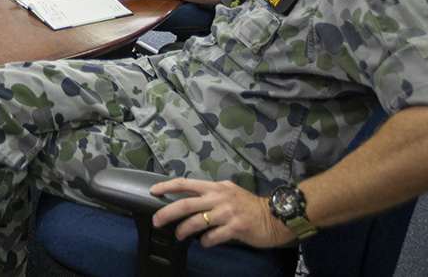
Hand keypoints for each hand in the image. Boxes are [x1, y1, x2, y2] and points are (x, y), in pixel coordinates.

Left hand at [150, 178, 292, 248]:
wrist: (274, 216)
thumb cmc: (249, 205)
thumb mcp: (228, 192)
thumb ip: (210, 194)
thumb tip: (189, 201)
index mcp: (215, 187)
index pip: (185, 184)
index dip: (167, 186)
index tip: (153, 191)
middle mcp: (219, 198)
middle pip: (185, 204)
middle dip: (167, 213)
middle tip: (157, 220)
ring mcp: (227, 213)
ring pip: (196, 222)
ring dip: (184, 230)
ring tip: (179, 235)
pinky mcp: (235, 227)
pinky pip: (213, 237)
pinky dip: (206, 241)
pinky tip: (205, 243)